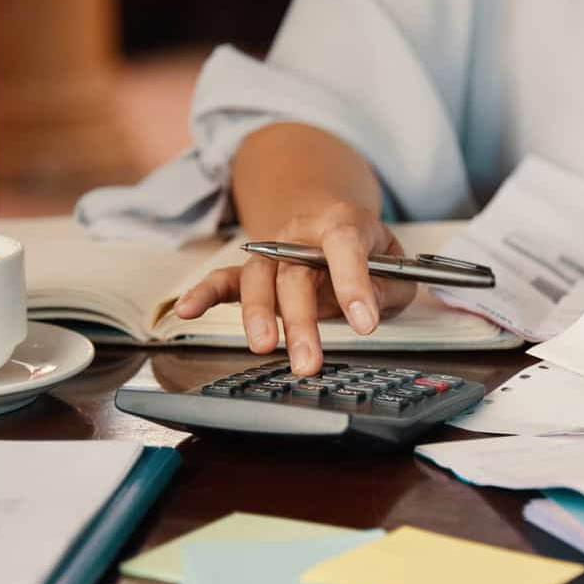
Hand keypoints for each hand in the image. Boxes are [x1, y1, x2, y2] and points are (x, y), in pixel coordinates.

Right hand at [173, 201, 417, 374]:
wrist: (337, 225)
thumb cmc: (369, 252)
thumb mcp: (397, 268)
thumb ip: (387, 287)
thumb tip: (367, 308)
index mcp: (344, 223)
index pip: (345, 246)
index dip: (354, 283)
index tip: (365, 324)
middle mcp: (301, 235)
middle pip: (295, 272)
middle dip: (301, 319)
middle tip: (309, 360)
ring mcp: (273, 251)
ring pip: (259, 279)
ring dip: (259, 316)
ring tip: (265, 348)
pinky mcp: (254, 270)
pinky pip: (224, 279)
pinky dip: (203, 294)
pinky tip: (187, 310)